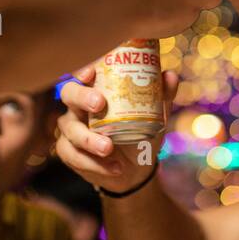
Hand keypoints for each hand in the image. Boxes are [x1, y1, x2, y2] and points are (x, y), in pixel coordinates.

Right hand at [54, 63, 177, 193]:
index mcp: (96, 91)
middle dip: (82, 97)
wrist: (136, 170)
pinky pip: (74, 156)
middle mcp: (79, 107)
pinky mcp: (70, 153)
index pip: (84, 74)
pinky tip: (115, 167)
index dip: (83, 69)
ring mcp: (71, 130)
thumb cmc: (139, 134)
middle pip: (69, 94)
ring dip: (89, 139)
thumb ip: (161, 96)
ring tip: (108, 148)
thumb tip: (170, 75)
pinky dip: (96, 164)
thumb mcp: (154, 117)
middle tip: (99, 104)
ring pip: (71, 129)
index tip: (91, 72)